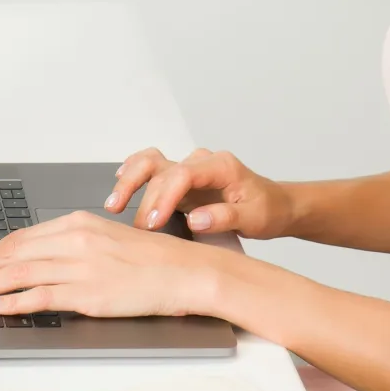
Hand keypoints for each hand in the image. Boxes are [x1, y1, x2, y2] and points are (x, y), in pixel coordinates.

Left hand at [0, 210, 221, 318]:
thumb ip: (73, 245)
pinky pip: (42, 297)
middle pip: (13, 253)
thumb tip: (38, 259)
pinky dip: (14, 301)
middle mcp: (76, 240)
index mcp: (79, 223)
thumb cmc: (152, 260)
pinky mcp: (89, 293)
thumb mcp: (107, 239)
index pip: (21, 237)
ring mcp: (81, 267)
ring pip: (20, 274)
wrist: (186, 272)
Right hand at [104, 146, 292, 238]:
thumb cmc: (267, 210)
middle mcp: (201, 162)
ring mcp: (189, 169)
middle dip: (144, 197)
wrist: (276, 205)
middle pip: (161, 168)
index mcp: (221, 166)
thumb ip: (225, 217)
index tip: (154, 223)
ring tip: (113, 204)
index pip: (183, 174)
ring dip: (129, 180)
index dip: (164, 197)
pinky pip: (152, 169)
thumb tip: (194, 219)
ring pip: (151, 163)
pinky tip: (119, 184)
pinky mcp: (181, 181)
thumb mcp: (254, 218)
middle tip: (137, 227)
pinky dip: (133, 173)